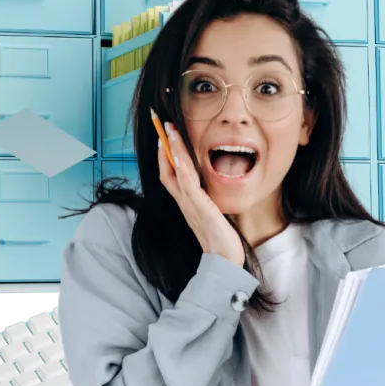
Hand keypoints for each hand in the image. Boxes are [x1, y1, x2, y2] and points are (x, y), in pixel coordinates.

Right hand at [155, 118, 245, 267]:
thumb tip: (211, 191)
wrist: (224, 260)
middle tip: (161, 125)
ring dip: (170, 149)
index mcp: (186, 203)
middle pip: (166, 170)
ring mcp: (189, 204)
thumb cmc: (220, 240)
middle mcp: (183, 202)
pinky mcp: (198, 206)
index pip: (170, 175)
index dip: (166, 156)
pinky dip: (180, 165)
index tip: (165, 137)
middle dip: (164, 146)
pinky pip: (186, 182)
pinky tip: (177, 152)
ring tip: (167, 130)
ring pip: (174, 171)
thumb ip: (208, 202)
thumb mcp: (212, 215)